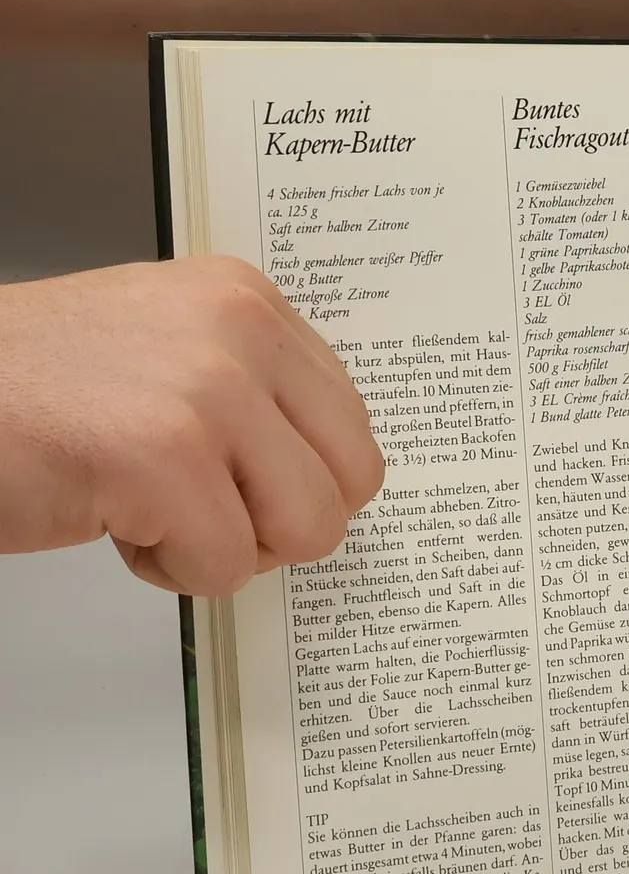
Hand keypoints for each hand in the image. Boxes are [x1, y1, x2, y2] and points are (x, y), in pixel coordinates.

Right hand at [0, 258, 384, 594]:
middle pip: (352, 480)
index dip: (296, 477)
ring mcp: (208, 390)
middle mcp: (239, 330)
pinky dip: (170, 571)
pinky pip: (228, 565)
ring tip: (153, 509)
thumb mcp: (165, 350)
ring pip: (308, 528)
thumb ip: (253, 388)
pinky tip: (113, 522)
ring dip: (230, 548)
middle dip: (280, 520)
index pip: (351, 424)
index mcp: (247, 301)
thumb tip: (329, 466)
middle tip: (201, 508)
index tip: (232, 477)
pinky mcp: (164, 457)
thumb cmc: (28, 392)